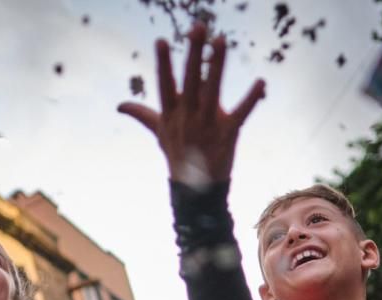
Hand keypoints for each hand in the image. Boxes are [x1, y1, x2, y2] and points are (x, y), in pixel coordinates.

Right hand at [118, 23, 264, 184]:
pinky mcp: (228, 133)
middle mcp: (188, 117)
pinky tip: (261, 82)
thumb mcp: (159, 133)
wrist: (196, 190)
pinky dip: (252, 98)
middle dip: (193, 53)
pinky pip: (241, 113)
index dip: (164, 64)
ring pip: (212, 90)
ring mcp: (208, 124)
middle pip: (190, 81)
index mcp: (171, 114)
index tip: (161, 41)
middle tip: (198, 27)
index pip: (165, 84)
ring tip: (220, 40)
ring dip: (217, 65)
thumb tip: (120, 106)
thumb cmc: (178, 156)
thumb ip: (142, 115)